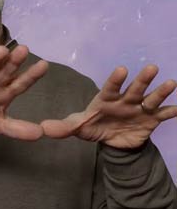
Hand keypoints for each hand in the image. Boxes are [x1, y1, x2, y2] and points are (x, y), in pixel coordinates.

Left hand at [41, 65, 176, 148]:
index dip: (116, 79)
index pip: (111, 87)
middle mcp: (126, 100)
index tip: (121, 70)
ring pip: (152, 98)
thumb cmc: (94, 126)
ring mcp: (140, 109)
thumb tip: (43, 129)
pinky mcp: (151, 120)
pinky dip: (171, 111)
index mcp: (107, 99)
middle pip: (135, 88)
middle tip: (151, 67)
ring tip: (171, 83)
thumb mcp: (78, 128)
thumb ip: (63, 127)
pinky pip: (163, 115)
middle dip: (142, 79)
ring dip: (161, 91)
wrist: (112, 141)